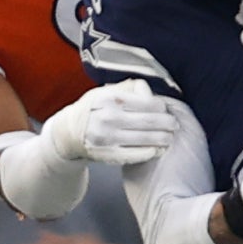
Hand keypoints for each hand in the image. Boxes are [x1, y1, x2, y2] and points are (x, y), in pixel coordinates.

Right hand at [45, 79, 177, 164]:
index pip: (148, 103)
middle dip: (168, 124)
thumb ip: (127, 88)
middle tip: (174, 125)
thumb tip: (148, 89)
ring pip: (148, 139)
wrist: (68, 133)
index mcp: (111, 99)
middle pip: (151, 121)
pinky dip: (151, 152)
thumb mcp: (103, 92)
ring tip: (170, 138)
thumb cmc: (92, 110)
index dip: (161, 107)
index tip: (165, 110)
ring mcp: (109, 138)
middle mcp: (110, 118)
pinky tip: (158, 150)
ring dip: (164, 139)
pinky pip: (137, 155)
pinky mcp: (109, 155)